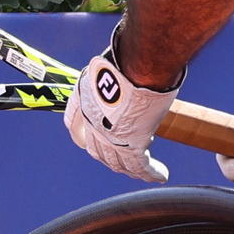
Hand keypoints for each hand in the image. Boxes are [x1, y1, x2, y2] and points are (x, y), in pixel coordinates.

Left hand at [65, 43, 172, 183]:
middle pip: (96, 149)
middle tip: (125, 155)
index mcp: (82, 100)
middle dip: (109, 154)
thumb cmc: (127, 57)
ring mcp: (110, 136)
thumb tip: (122, 66)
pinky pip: (140, 166)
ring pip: (117, 162)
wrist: (137, 65)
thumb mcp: (107, 64)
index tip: (90, 138)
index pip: (73, 126)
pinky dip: (150, 173)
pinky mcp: (131, 144)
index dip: (83, 134)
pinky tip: (160, 175)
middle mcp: (92, 122)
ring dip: (131, 168)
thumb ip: (109, 73)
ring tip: (144, 170)